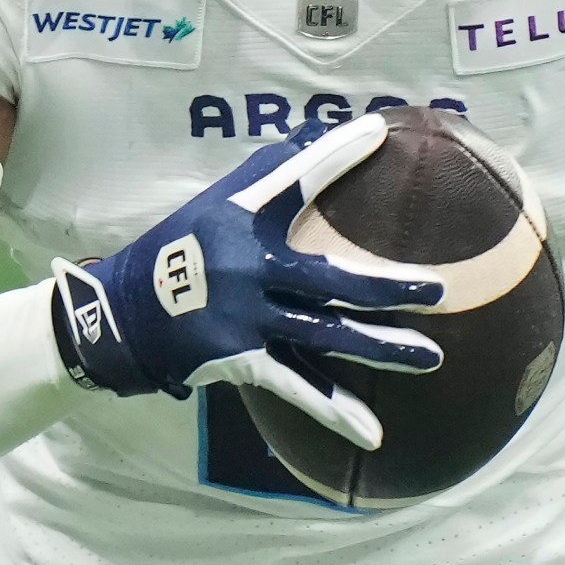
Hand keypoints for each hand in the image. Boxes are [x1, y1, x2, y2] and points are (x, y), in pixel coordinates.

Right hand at [49, 114, 444, 449]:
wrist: (124, 313)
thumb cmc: (180, 250)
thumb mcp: (216, 205)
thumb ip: (268, 175)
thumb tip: (319, 134)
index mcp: (244, 222)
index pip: (297, 179)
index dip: (336, 154)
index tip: (380, 131)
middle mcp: (251, 269)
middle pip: (332, 279)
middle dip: (390, 286)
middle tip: (440, 290)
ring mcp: (248, 319)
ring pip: (326, 335)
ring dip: (381, 348)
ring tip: (431, 356)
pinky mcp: (242, 360)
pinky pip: (300, 388)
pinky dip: (336, 411)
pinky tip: (373, 433)